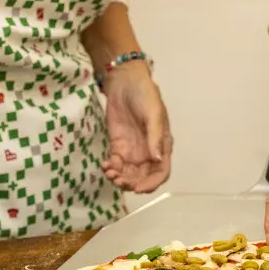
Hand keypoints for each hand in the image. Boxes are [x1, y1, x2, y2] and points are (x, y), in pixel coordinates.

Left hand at [101, 64, 172, 192]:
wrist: (124, 81)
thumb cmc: (144, 94)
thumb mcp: (153, 113)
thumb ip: (155, 137)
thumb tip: (158, 159)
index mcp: (162, 145)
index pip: (161, 172)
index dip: (151, 184)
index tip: (138, 188)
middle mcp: (149, 151)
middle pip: (143, 177)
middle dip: (132, 183)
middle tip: (119, 180)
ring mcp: (133, 150)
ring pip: (128, 174)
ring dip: (120, 178)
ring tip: (110, 173)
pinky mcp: (118, 146)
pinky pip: (116, 164)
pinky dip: (111, 169)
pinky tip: (105, 166)